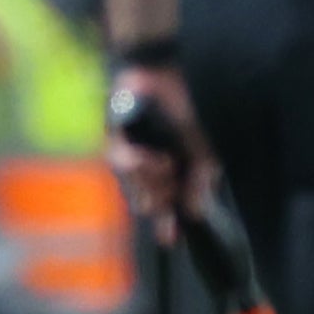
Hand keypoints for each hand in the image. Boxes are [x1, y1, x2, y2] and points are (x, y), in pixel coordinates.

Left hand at [105, 60, 213, 245]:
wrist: (165, 75)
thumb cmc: (183, 111)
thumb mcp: (202, 152)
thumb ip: (199, 183)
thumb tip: (196, 213)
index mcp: (164, 171)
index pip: (163, 205)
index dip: (166, 224)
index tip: (170, 237)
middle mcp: (143, 167)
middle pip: (145, 201)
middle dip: (160, 197)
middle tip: (171, 185)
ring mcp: (126, 153)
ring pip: (131, 184)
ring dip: (150, 179)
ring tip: (165, 164)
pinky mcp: (112, 137)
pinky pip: (119, 161)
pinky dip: (137, 162)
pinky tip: (150, 156)